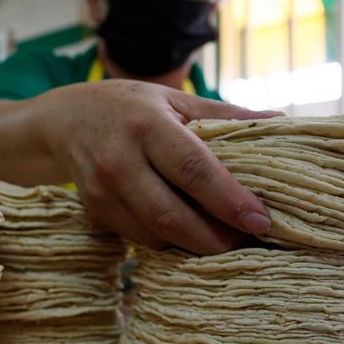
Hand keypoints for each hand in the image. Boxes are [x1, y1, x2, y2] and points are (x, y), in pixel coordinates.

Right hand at [43, 79, 279, 253]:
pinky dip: (173, 241)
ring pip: (157, 234)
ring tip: (227, 239)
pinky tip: (193, 233)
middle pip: (172, 215)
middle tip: (249, 242)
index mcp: (146, 126)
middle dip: (216, 238)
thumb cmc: (128, 106)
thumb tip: (281, 121)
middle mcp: (120, 161)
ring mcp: (103, 191)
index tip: (262, 220)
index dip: (230, 200)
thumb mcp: (173, 99)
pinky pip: (142, 238)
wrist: (62, 121)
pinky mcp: (97, 211)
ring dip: (196, 244)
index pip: (194, 170)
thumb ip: (225, 115)